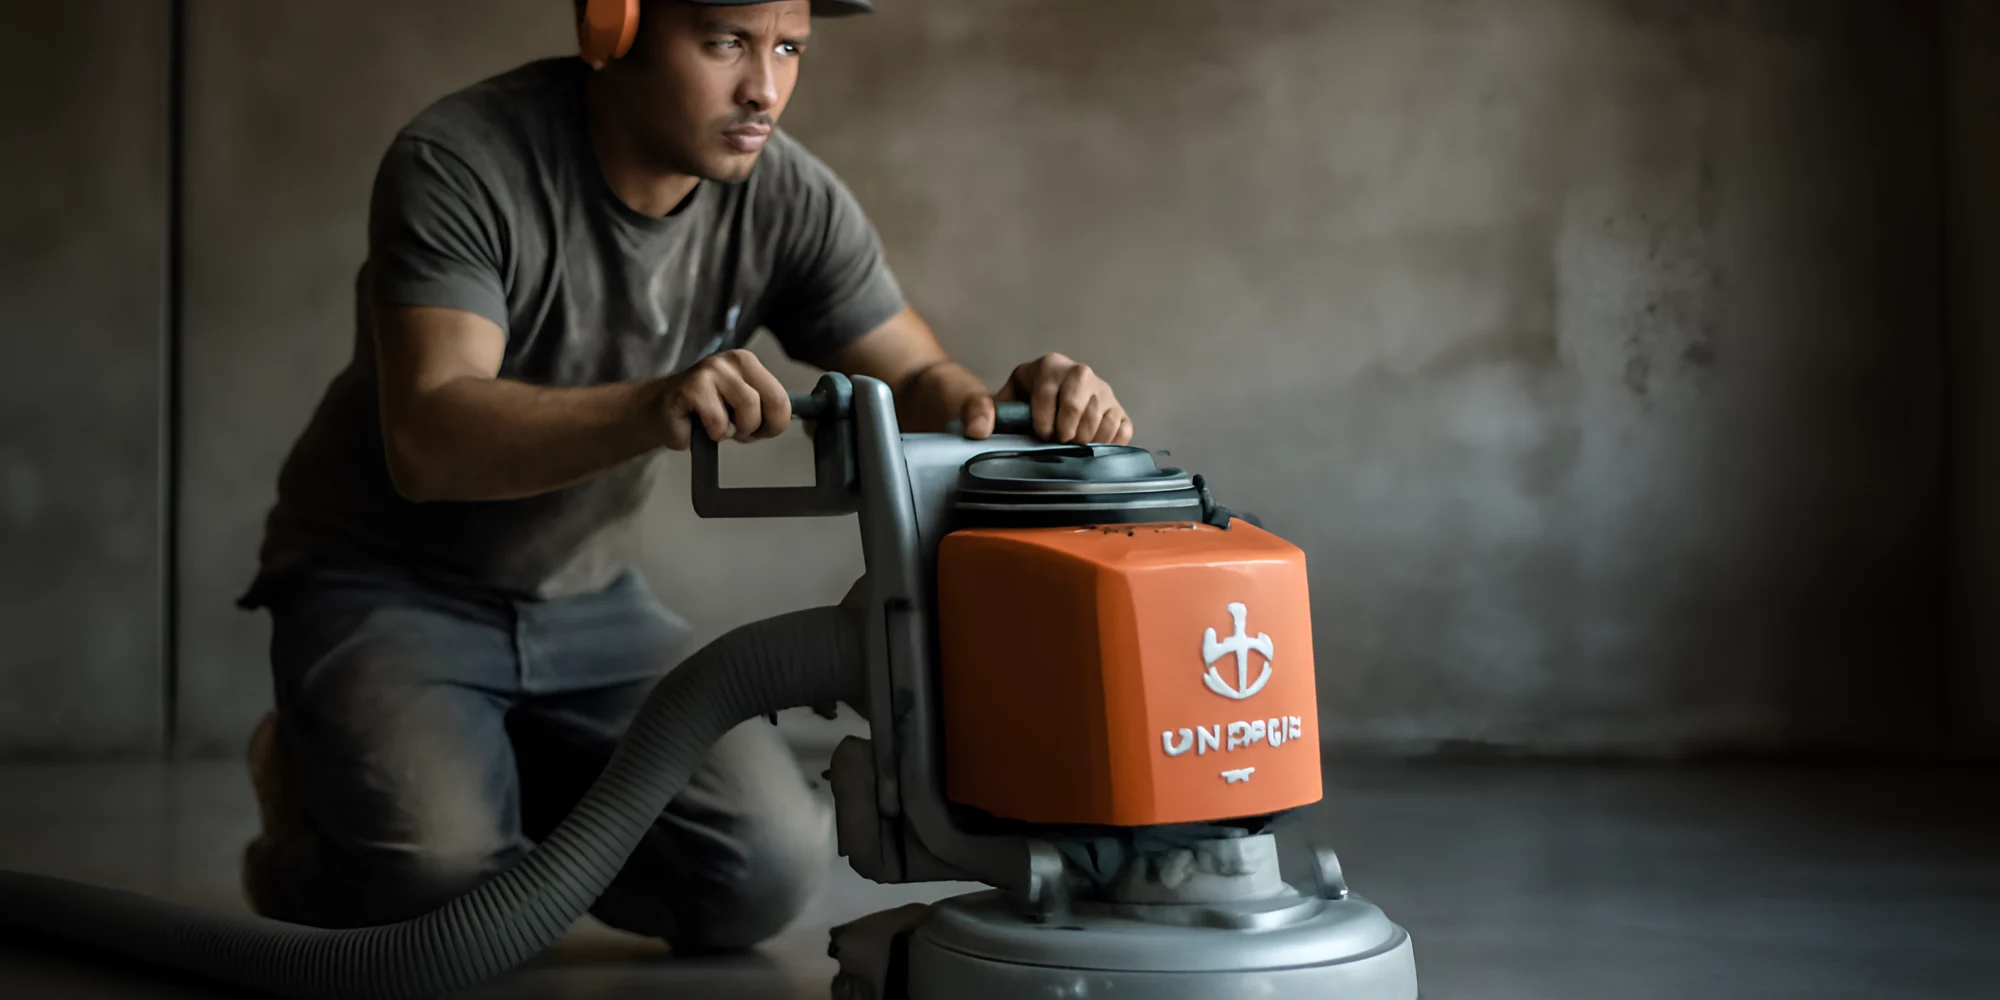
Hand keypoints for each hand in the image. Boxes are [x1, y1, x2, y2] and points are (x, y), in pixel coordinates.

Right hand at [651, 349, 790, 450]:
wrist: (663, 412)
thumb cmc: (706, 411)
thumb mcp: (743, 405)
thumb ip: (765, 408)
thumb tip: (788, 419)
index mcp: (748, 363)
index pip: (781, 397)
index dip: (775, 424)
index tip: (760, 431)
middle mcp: (732, 361)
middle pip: (772, 401)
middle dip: (758, 427)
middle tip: (740, 432)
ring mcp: (711, 371)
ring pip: (748, 410)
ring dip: (734, 430)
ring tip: (718, 427)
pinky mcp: (691, 388)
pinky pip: (718, 422)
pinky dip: (712, 433)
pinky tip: (699, 424)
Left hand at [973, 352, 1132, 443]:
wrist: (1035, 415)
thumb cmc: (1016, 411)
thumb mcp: (993, 406)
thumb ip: (977, 411)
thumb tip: (978, 431)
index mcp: (1049, 366)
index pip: (1051, 388)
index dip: (1044, 417)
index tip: (1039, 434)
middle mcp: (1080, 374)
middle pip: (1081, 400)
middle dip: (1067, 428)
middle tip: (1057, 442)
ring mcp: (1103, 392)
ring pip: (1104, 417)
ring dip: (1086, 439)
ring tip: (1070, 446)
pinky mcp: (1118, 410)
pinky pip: (1122, 428)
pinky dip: (1110, 443)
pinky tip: (1092, 447)